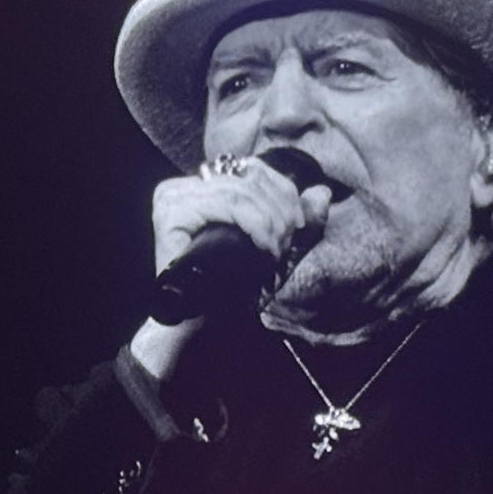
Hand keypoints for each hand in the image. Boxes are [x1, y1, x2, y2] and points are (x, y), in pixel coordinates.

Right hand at [150, 156, 331, 277]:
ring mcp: (172, 197)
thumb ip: (296, 220)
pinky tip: (263, 245)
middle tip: (288, 239)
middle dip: (279, 207)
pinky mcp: (170, 212)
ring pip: (238, 190)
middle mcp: (184, 186)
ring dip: (268, 218)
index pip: (250, 170)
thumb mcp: (271, 248)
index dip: (282, 189)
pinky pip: (224, 204)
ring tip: (276, 247)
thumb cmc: (227, 289)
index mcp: (203, 187)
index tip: (298, 223)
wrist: (194, 323)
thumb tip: (322, 192)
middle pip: (245, 177)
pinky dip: (253, 222)